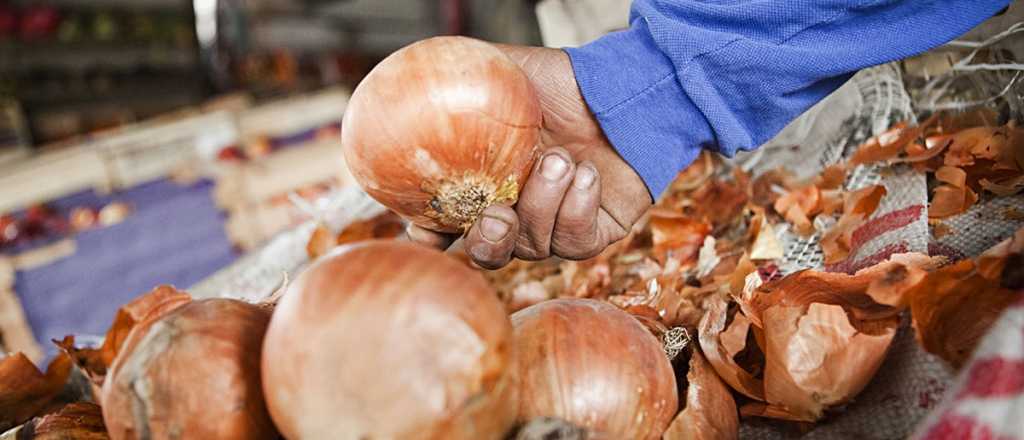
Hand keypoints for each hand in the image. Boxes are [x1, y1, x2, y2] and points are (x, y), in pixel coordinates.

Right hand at [408, 44, 652, 268]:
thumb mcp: (507, 74)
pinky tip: (587, 174)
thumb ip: (465, 83)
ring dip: (544, 202)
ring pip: (533, 245)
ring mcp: (554, 227)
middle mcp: (518, 212)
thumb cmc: (565, 83)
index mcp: (488, 183)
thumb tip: (420, 87)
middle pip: (488, 252)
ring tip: (560, 160)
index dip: (432, 234)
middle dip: (488, 241)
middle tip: (498, 214)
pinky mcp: (593, 233)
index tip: (424, 229)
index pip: (448, 223)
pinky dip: (577, 209)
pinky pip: (575, 243)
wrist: (625, 90)